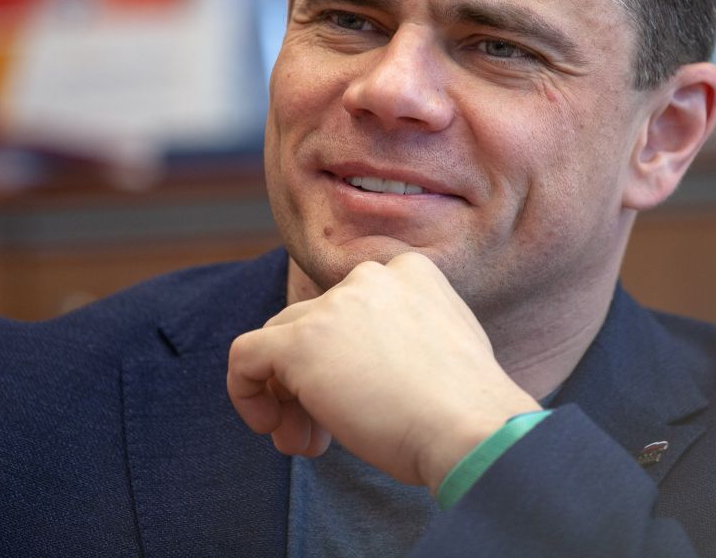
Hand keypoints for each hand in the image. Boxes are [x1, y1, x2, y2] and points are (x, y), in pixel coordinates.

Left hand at [226, 252, 540, 491]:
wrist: (470, 429)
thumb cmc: (464, 409)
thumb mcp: (442, 346)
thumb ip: (400, 334)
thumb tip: (356, 365)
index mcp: (411, 271)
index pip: (351, 308)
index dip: (344, 357)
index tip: (359, 398)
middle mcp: (369, 276)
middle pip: (313, 325)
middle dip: (311, 382)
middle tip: (322, 434)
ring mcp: (333, 306)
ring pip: (280, 342)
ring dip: (287, 397)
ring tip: (306, 444)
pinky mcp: (300, 342)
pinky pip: (245, 357)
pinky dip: (247, 395)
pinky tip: (274, 430)